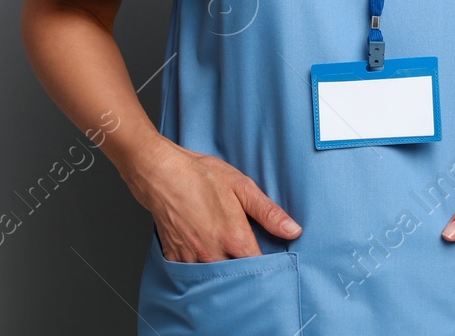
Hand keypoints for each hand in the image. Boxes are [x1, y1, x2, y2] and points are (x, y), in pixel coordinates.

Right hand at [120, 138, 301, 261]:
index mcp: (234, 239)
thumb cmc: (201, 176)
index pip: (259, 269)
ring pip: (213, 280)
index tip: (273, 265)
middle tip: (251, 267)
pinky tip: (205, 258)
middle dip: (246, 276)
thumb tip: (294, 230)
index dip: (269, 269)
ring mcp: (192, 258)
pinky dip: (200, 271)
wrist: (160, 173)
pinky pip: (191, 275)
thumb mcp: (241, 187)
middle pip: (236, 279)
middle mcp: (213, 254)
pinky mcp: (174, 257)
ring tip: (228, 262)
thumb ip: (268, 212)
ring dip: (223, 275)